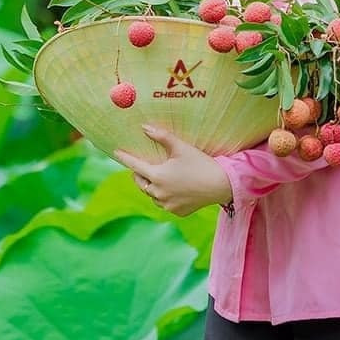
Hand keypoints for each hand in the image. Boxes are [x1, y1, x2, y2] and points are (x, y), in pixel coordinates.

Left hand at [112, 123, 234, 217]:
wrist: (222, 184)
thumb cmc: (201, 163)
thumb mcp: (181, 147)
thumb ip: (162, 137)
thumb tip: (144, 127)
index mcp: (157, 176)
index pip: (135, 165)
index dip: (125, 158)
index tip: (116, 152)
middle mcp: (158, 193)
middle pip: (141, 182)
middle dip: (139, 174)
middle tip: (141, 167)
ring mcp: (167, 205)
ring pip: (152, 195)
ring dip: (152, 187)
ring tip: (159, 178)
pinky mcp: (177, 212)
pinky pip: (165, 204)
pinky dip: (165, 197)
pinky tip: (174, 189)